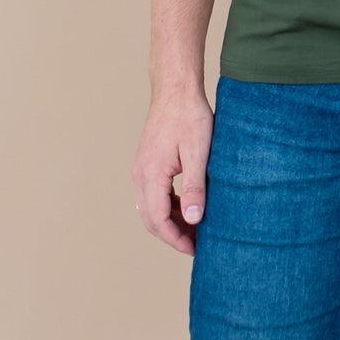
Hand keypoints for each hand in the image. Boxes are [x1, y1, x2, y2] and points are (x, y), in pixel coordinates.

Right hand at [133, 88, 214, 256]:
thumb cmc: (190, 116)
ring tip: (196, 229)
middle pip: (150, 219)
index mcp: (151, 175)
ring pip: (150, 208)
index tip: (196, 250)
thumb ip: (194, 187)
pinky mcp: (147, 164)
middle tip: (197, 245)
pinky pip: (153, 195)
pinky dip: (168, 207)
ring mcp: (141, 169)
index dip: (176, 239)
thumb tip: (194, 219)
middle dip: (172, 235)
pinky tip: (188, 207)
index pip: (158, 221)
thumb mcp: (198, 153)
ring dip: (170, 222)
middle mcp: (140, 175)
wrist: (176, 89)